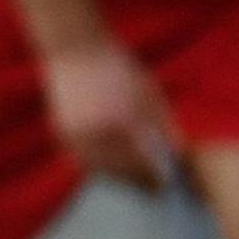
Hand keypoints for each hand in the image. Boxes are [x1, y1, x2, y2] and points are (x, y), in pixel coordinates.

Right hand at [40, 41, 181, 190]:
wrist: (75, 49)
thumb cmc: (117, 66)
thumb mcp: (148, 91)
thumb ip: (163, 123)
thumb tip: (175, 152)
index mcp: (122, 121)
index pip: (141, 162)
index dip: (153, 177)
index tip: (164, 186)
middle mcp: (96, 132)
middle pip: (120, 171)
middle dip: (136, 182)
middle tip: (151, 189)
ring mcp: (76, 134)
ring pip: (99, 169)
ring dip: (117, 178)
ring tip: (132, 181)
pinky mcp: (62, 133)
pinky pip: (83, 159)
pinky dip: (98, 166)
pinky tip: (111, 166)